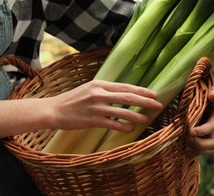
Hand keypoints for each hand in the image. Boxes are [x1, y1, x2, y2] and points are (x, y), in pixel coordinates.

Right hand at [46, 80, 163, 132]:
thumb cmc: (72, 100)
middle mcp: (99, 94)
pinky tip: (131, 129)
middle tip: (159, 105)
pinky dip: (124, 127)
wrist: (54, 110)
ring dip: (138, 116)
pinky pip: (114, 124)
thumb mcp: (88, 89)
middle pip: (128, 97)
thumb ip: (104, 90)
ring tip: (148, 120)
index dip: (141, 90)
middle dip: (145, 101)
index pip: (125, 87)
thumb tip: (121, 94)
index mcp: (99, 84)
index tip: (154, 94)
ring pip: (124, 112)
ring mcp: (97, 107)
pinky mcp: (93, 120)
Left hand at [187, 80, 213, 154]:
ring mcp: (211, 134)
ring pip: (210, 150)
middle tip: (187, 140)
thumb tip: (213, 96)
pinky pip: (203, 150)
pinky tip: (183, 149)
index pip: (213, 126)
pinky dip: (194, 151)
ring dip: (197, 150)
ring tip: (184, 147)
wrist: (207, 92)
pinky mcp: (204, 137)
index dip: (203, 131)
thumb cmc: (210, 88)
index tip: (190, 131)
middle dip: (200, 144)